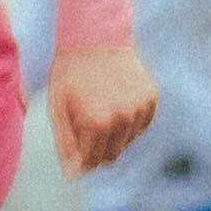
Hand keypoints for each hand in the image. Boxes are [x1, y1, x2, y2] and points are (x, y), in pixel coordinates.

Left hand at [47, 42, 157, 179]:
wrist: (96, 35)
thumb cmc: (70, 72)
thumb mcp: (58, 108)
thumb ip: (65, 144)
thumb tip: (74, 175)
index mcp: (98, 124)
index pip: (92, 162)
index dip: (80, 155)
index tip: (73, 138)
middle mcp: (124, 119)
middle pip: (112, 155)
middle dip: (96, 146)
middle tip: (84, 120)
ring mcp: (141, 108)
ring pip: (128, 141)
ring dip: (113, 133)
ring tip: (99, 104)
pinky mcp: (152, 98)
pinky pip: (141, 124)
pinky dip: (129, 120)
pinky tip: (115, 99)